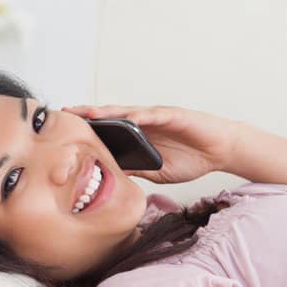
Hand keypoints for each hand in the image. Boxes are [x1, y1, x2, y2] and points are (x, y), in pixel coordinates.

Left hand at [62, 103, 241, 184]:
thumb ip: (137, 169)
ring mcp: (158, 117)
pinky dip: (138, 115)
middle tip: (65, 114)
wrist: (221, 151)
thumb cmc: (193, 159)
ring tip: (87, 112)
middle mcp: (145, 122)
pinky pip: (153, 114)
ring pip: (128, 112)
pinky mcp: (173, 115)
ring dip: (108, 112)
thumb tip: (112, 175)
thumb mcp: (157, 171)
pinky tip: (125, 117)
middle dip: (88, 115)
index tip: (66, 131)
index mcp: (140, 136)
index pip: (109, 130)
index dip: (89, 129)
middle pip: (112, 116)